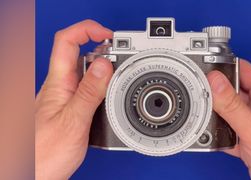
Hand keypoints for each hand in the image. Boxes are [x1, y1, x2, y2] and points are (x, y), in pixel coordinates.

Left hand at [35, 20, 112, 179]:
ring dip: (103, 72)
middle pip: (79, 54)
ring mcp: (63, 98)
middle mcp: (59, 87)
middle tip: (121, 61)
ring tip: (118, 82)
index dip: (87, 30)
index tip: (108, 35)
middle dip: (101, 51)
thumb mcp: (73, 122)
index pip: (66, 41)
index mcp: (57, 83)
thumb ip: (89, 92)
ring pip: (85, 73)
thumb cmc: (43, 154)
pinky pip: (86, 90)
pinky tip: (108, 99)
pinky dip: (101, 89)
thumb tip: (105, 65)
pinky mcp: (69, 108)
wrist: (34, 176)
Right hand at [207, 60, 250, 179]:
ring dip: (217, 116)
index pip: (244, 71)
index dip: (226, 67)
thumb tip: (214, 82)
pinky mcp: (250, 142)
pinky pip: (229, 132)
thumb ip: (233, 105)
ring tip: (205, 118)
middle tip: (200, 96)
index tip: (206, 68)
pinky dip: (219, 135)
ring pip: (230, 113)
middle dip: (216, 94)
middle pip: (234, 92)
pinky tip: (213, 138)